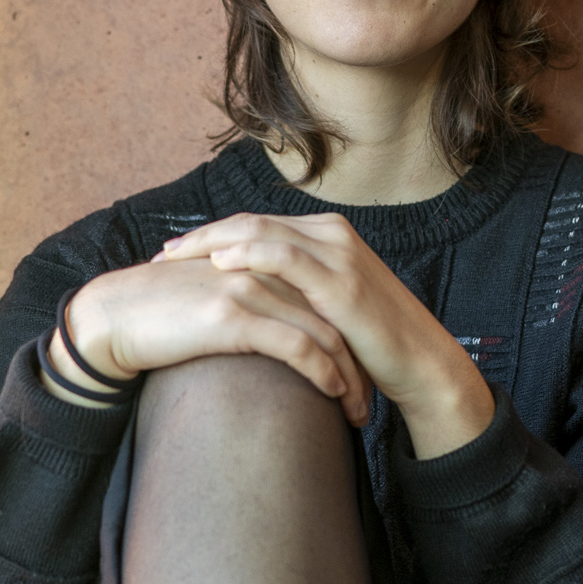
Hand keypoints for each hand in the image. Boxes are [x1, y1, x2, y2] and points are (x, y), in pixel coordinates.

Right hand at [55, 256, 370, 423]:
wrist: (111, 317)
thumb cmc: (160, 318)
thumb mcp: (215, 302)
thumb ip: (251, 308)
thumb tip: (278, 340)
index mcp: (261, 262)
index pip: (325, 296)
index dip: (350, 335)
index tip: (363, 372)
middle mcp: (262, 268)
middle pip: (333, 313)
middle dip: (359, 359)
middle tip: (371, 397)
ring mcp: (249, 288)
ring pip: (322, 331)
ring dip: (348, 375)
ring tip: (359, 411)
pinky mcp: (233, 315)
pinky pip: (295, 344)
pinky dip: (322, 371)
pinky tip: (333, 394)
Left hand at [161, 213, 494, 457]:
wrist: (421, 362)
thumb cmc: (372, 344)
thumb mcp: (326, 309)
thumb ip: (294, 295)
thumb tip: (247, 304)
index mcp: (326, 236)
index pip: (256, 224)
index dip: (211, 234)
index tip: (175, 253)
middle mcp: (330, 234)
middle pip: (250, 220)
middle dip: (201, 235)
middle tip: (162, 254)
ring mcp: (337, 253)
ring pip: (260, 230)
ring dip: (211, 241)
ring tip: (175, 258)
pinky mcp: (341, 279)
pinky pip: (284, 255)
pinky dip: (247, 254)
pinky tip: (218, 263)